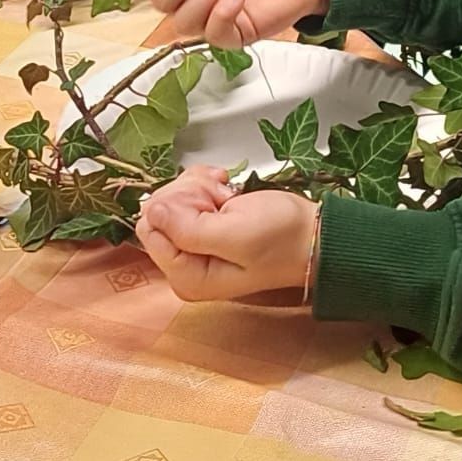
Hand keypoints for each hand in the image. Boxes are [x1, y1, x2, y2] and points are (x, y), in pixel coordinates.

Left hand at [137, 170, 318, 301]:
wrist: (310, 233)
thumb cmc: (281, 239)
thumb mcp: (236, 235)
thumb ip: (189, 229)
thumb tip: (151, 211)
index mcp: (187, 277)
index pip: (151, 228)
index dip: (178, 205)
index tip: (210, 203)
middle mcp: (184, 264)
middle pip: (159, 210)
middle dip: (190, 194)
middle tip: (222, 200)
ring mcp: (192, 245)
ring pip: (172, 197)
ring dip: (200, 186)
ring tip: (227, 197)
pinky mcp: (202, 227)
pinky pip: (186, 193)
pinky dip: (204, 183)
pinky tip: (225, 189)